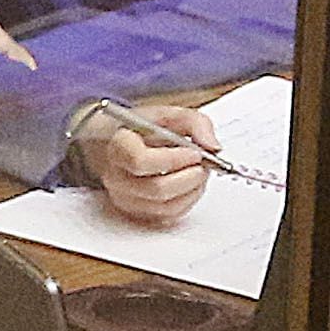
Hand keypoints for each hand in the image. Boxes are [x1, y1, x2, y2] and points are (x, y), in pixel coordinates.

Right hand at [71, 102, 220, 225]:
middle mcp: (117, 176)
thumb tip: (213, 148)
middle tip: (203, 165)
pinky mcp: (137, 212)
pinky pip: (169, 216)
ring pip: (166, 206)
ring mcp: (125, 197)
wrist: (120, 145)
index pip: (141, 162)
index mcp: (119, 147)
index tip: (193, 152)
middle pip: (156, 189)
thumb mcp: (171, 115)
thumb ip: (197, 124)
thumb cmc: (144, 131)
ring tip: (199, 173)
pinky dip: (188, 201)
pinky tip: (190, 185)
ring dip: (193, 190)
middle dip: (190, 177)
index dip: (174, 160)